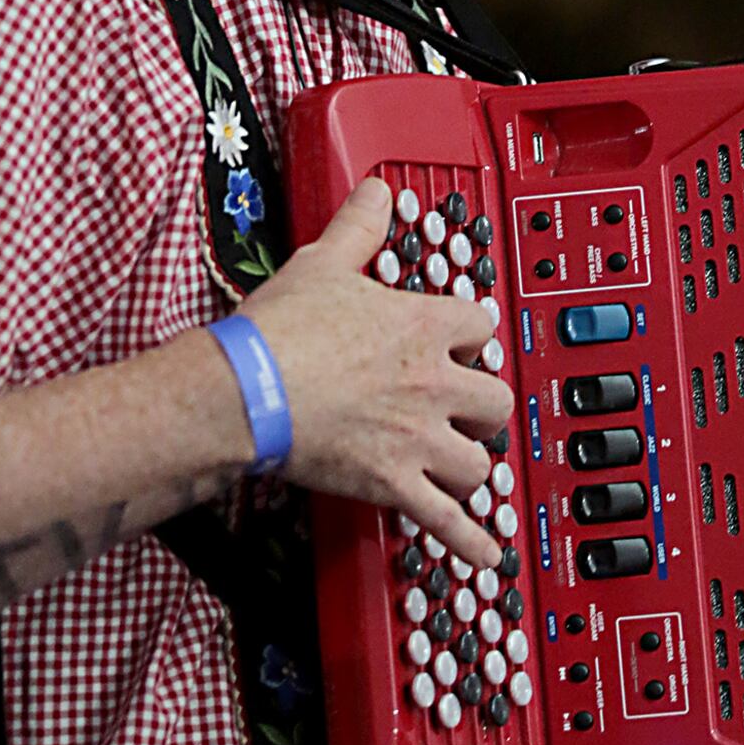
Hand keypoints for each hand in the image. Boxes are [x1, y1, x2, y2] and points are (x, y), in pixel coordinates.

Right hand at [240, 178, 510, 568]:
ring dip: (472, 464)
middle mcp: (433, 384)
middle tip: (463, 407)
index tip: (460, 339)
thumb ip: (358, 226)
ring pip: (480, 461)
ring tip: (461, 466)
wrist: (247, 391)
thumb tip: (376, 191)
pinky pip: (449, 520)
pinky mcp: (395, 484)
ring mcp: (419, 438)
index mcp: (423, 327)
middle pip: (495, 398)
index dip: (470, 333)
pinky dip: (472, 541)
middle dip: (482, 404)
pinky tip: (488, 553)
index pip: (480, 324)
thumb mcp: (324, 261)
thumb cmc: (280, 331)